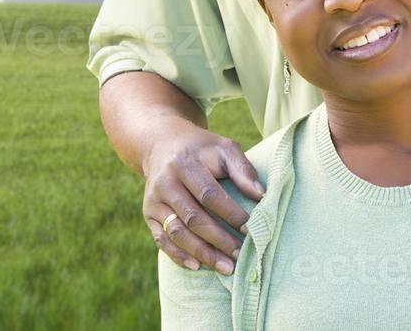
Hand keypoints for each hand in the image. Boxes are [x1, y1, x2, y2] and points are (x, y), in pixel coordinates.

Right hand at [143, 122, 264, 276]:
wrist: (161, 143)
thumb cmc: (201, 149)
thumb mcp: (223, 148)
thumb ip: (243, 170)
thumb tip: (262, 195)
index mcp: (185, 163)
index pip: (209, 194)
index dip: (230, 214)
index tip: (251, 229)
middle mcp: (165, 182)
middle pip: (193, 217)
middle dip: (219, 240)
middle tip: (241, 256)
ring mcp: (154, 199)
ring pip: (177, 232)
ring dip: (202, 253)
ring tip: (226, 268)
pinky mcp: (148, 213)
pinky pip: (161, 239)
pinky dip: (178, 255)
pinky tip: (197, 266)